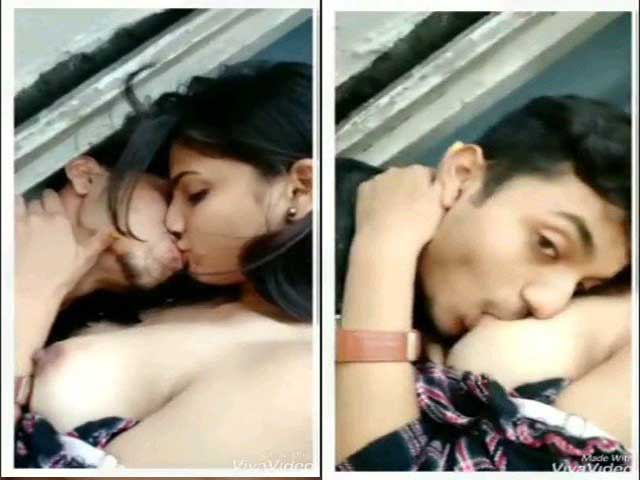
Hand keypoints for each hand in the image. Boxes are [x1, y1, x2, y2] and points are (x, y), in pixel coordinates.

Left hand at [15, 190, 114, 304]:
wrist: (31, 289)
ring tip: (23, 211)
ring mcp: (20, 224)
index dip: (51, 198)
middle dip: (38, 205)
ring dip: (22, 206)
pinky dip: (10, 214)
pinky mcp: (7, 234)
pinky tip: (12, 221)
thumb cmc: (60, 275)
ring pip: (19, 205)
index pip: (52, 197)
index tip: (51, 201)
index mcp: (60, 221)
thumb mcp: (85, 259)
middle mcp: (39, 218)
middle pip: (36, 201)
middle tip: (41, 212)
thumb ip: (98, 241)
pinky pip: (7, 215)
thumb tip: (112, 229)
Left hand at [355, 165, 444, 252]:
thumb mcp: (442, 205)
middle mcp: (397, 169)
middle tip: (415, 210)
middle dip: (413, 189)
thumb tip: (440, 179)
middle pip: (409, 177)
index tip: (434, 205)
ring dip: (394, 192)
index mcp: (419, 170)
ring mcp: (377, 178)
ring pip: (390, 182)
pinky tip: (380, 212)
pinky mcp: (362, 189)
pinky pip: (374, 190)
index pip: (430, 175)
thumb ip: (444, 187)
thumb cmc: (418, 226)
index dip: (433, 190)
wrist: (384, 242)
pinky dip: (377, 197)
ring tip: (396, 214)